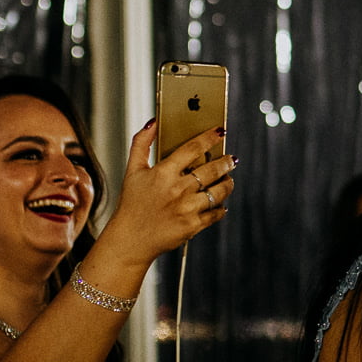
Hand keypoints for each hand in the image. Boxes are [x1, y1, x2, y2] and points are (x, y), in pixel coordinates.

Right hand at [99, 122, 235, 265]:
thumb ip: (141, 143)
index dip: (209, 138)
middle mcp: (177, 190)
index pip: (192, 148)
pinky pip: (215, 213)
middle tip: (231, 159)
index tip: (220, 131)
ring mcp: (186, 208)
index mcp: (163, 173)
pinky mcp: (192, 226)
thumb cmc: (131, 204)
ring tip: (228, 179)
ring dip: (227, 183)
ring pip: (218, 191)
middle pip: (211, 170)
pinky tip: (220, 203)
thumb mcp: (132, 171)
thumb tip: (153, 122)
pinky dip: (221, 207)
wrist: (130, 240)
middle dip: (226, 162)